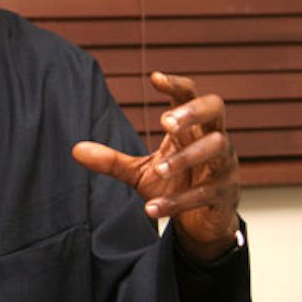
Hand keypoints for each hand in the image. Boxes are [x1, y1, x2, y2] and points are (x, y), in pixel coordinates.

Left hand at [72, 72, 239, 260]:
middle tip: (165, 121)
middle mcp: (213, 138)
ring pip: (216, 149)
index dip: (175, 84)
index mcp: (191, 127)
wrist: (201, 224)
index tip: (154, 77)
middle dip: (192, 112)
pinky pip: (206, 194)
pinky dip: (178, 202)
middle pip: (215, 109)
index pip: (190, 94)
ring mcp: (225, 166)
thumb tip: (75, 150)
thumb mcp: (139, 171)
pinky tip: (152, 209)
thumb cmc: (174, 184)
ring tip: (159, 169)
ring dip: (185, 158)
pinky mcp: (226, 196)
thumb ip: (111, 159)